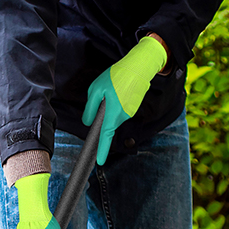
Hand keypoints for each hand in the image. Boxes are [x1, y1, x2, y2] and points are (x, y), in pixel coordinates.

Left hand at [82, 35, 167, 164]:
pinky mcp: (133, 107)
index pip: (106, 136)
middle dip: (102, 115)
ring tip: (112, 89)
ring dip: (109, 106)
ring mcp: (130, 112)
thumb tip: (88, 121)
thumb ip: (90, 108)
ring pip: (113, 115)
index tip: (100, 161)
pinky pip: (119, 110)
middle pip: (107, 123)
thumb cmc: (117, 76)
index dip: (102, 149)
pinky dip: (115, 103)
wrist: (140, 67)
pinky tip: (118, 90)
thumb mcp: (96, 90)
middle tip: (103, 95)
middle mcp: (123, 116)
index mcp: (113, 114)